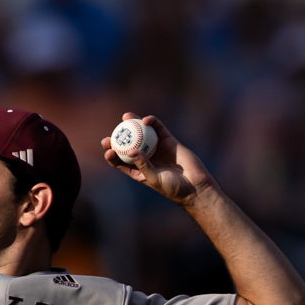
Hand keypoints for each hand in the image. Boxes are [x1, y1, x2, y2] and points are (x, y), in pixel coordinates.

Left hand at [101, 113, 216, 205]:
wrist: (196, 185)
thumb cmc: (174, 188)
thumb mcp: (155, 179)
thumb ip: (144, 165)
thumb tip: (131, 150)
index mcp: (138, 170)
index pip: (121, 161)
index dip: (112, 154)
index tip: (108, 148)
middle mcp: (146, 157)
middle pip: (128, 144)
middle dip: (119, 137)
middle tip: (111, 133)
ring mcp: (156, 147)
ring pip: (142, 133)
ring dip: (133, 123)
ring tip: (126, 116)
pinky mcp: (168, 140)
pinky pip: (158, 128)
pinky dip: (152, 122)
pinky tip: (146, 120)